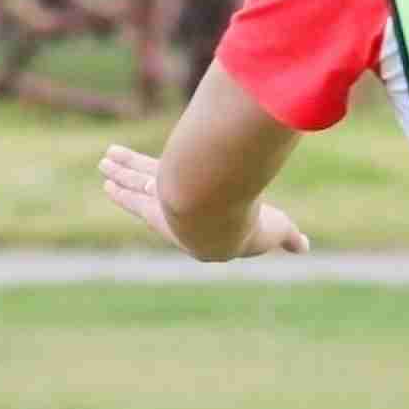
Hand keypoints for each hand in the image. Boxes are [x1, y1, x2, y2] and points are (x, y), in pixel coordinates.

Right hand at [97, 144, 308, 258]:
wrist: (221, 219)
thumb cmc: (249, 226)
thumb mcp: (274, 229)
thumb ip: (286, 236)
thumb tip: (305, 247)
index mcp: (199, 227)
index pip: (183, 213)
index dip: (170, 206)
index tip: (154, 200)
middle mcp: (176, 215)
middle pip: (150, 192)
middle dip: (132, 183)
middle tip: (109, 178)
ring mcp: (163, 199)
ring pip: (139, 180)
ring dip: (122, 171)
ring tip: (104, 162)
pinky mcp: (156, 187)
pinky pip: (136, 174)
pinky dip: (122, 168)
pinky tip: (106, 164)